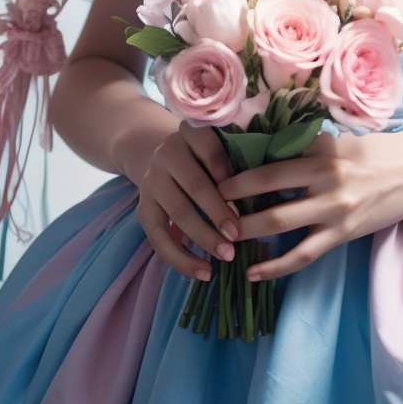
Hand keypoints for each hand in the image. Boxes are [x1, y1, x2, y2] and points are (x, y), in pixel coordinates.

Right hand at [135, 120, 240, 280]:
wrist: (163, 158)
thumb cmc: (205, 157)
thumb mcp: (218, 146)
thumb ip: (236, 161)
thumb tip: (261, 198)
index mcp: (189, 131)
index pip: (211, 151)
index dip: (230, 177)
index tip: (249, 202)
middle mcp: (167, 152)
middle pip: (195, 184)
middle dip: (219, 213)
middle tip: (239, 237)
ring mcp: (151, 180)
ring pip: (179, 212)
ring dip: (204, 237)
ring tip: (227, 256)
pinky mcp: (142, 209)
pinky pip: (159, 239)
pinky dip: (182, 259)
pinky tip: (203, 272)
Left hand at [217, 129, 402, 280]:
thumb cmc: (376, 151)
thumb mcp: (339, 142)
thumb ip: (306, 148)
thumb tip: (265, 150)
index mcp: (320, 150)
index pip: (270, 162)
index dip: (238, 174)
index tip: (212, 180)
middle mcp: (325, 178)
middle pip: (268, 194)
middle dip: (234, 205)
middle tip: (207, 212)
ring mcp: (335, 208)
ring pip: (281, 224)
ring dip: (248, 233)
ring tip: (222, 242)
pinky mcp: (344, 233)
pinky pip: (304, 254)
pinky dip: (276, 266)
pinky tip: (253, 272)